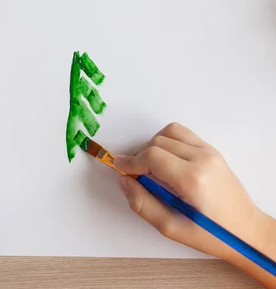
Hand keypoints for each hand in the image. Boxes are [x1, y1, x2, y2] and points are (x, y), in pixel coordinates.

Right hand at [114, 123, 275, 286]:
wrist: (247, 231)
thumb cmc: (212, 234)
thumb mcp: (172, 228)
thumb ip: (143, 203)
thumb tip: (123, 181)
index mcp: (192, 179)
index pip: (152, 156)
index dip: (130, 161)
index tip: (118, 168)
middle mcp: (202, 158)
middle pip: (158, 142)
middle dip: (140, 155)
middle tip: (133, 174)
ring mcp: (209, 151)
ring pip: (169, 132)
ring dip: (153, 145)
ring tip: (150, 167)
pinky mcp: (212, 150)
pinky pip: (183, 134)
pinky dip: (168, 142)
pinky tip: (166, 161)